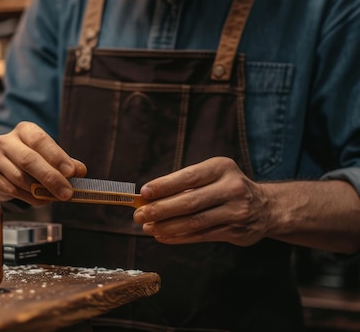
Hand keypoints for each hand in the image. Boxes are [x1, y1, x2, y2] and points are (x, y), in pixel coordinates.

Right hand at [0, 121, 86, 204]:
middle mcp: (6, 142)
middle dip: (51, 178)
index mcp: (24, 131)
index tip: (71, 172)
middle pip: (29, 160)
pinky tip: (41, 200)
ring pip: (20, 178)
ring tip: (55, 197)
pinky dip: (30, 198)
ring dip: (41, 191)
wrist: (4, 168)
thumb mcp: (49, 155)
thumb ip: (65, 162)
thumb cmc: (30, 159)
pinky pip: (13, 190)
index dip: (56, 156)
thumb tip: (80, 171)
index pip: (40, 141)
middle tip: (67, 192)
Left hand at [133, 157, 271, 246]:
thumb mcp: (211, 176)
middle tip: (140, 215)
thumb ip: (183, 185)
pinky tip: (163, 237)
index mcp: (222, 168)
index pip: (189, 177)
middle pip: (190, 202)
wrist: (266, 207)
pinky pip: (202, 236)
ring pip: (195, 222)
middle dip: (160, 210)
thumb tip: (148, 197)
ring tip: (148, 228)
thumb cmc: (226, 187)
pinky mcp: (237, 231)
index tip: (144, 193)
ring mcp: (237, 211)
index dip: (164, 186)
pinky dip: (179, 237)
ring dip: (167, 226)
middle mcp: (232, 188)